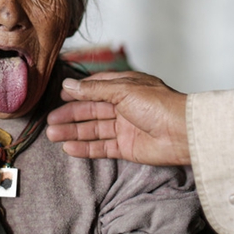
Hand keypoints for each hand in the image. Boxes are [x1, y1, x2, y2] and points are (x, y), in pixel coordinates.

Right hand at [45, 71, 190, 166]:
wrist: (183, 132)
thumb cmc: (158, 104)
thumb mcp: (123, 89)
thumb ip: (94, 90)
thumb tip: (69, 84)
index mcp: (125, 86)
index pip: (95, 87)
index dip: (77, 92)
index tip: (59, 95)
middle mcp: (124, 106)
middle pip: (91, 110)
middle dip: (70, 115)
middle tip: (49, 121)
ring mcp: (125, 127)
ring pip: (93, 129)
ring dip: (73, 132)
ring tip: (52, 135)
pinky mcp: (127, 147)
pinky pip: (102, 147)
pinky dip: (85, 148)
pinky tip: (69, 148)